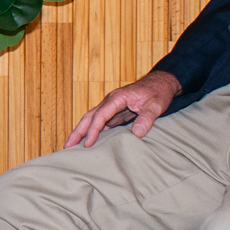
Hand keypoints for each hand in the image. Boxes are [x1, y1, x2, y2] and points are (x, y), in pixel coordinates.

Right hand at [65, 70, 179, 147]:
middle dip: (77, 132)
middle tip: (67, 147)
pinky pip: (100, 122)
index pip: (100, 116)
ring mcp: (112, 106)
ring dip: (82, 132)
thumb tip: (137, 134)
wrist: (162, 83)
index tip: (88, 144)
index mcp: (117, 98)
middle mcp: (110, 101)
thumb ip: (147, 118)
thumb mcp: (156, 105)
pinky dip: (92, 131)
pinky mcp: (116, 112)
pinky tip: (89, 141)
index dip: (93, 131)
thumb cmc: (158, 92)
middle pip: (89, 117)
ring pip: (92, 119)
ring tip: (72, 146)